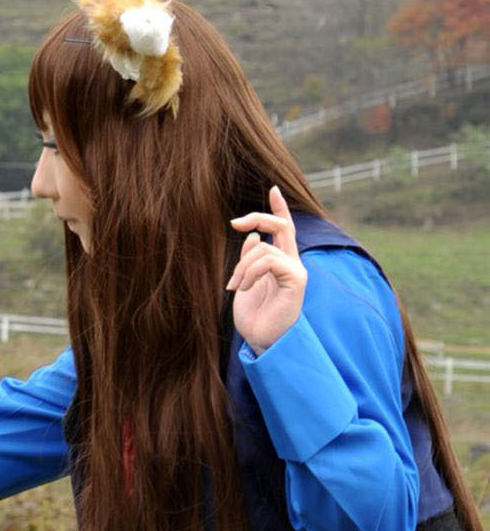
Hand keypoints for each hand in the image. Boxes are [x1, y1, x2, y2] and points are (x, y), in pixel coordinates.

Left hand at [226, 185, 306, 354]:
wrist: (264, 342)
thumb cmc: (255, 317)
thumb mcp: (246, 283)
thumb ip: (251, 259)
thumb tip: (255, 237)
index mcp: (280, 262)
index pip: (284, 229)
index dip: (279, 208)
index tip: (273, 188)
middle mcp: (292, 263)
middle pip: (282, 226)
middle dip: (259, 217)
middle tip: (235, 223)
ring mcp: (296, 271)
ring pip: (265, 248)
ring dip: (242, 265)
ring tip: (234, 286)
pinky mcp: (296, 280)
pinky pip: (270, 261)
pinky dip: (251, 271)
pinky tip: (242, 288)